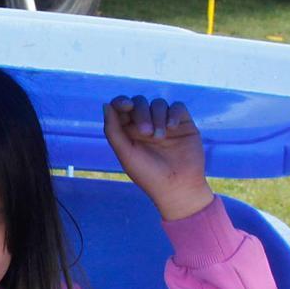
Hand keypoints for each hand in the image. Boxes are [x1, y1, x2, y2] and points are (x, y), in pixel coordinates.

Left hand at [103, 96, 213, 220]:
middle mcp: (146, 124)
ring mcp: (164, 123)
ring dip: (157, 117)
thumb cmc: (148, 174)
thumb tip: (106, 104)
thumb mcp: (126, 154)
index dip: (121, 101)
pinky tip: (172, 127)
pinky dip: (173, 113)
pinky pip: (177, 107)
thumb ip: (113, 130)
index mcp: (128, 131)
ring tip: (160, 137)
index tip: (127, 106)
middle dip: (141, 113)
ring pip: (158, 104)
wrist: (178, 187)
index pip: (122, 107)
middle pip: (140, 103)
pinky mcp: (183, 124)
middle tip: (146, 133)